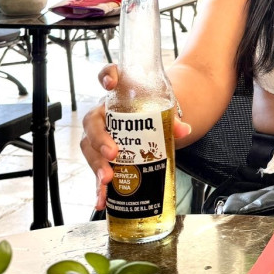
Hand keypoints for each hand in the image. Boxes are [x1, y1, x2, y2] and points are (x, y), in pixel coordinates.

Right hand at [80, 63, 190, 210]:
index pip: (108, 75)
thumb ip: (174, 119)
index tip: (110, 83)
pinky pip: (96, 169)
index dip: (106, 76)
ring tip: (106, 180)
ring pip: (90, 147)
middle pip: (93, 121)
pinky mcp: (103, 156)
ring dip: (96, 164)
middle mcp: (105, 111)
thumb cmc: (157, 111)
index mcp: (120, 93)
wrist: (159, 122)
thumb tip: (183, 129)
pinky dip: (98, 185)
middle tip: (112, 153)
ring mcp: (101, 134)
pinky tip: (101, 199)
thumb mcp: (167, 112)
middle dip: (100, 138)